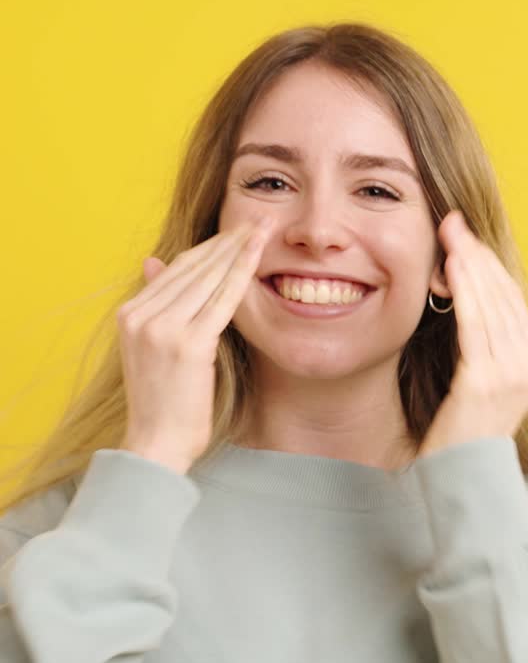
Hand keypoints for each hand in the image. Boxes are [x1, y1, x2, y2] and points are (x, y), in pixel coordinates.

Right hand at [117, 218, 271, 473]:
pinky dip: (241, 273)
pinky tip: (258, 254)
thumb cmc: (162, 404)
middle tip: (257, 219)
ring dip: (237, 250)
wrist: (156, 443)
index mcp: (130, 314)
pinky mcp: (188, 343)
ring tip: (262, 229)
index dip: (208, 247)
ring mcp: (162, 328)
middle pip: (192, 267)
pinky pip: (221, 300)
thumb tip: (152, 262)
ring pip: (208, 278)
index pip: (176, 269)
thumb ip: (155, 306)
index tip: (234, 230)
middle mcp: (141, 315)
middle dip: (226, 241)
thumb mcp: (150, 349)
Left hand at [417, 210, 527, 458]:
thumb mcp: (477, 382)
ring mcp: (511, 374)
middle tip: (452, 222)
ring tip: (448, 234)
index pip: (511, 300)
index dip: (487, 264)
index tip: (464, 236)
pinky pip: (476, 325)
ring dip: (468, 264)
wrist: (462, 480)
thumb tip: (462, 296)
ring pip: (490, 303)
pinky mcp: (486, 382)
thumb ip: (479, 345)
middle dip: (476, 254)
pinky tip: (450, 266)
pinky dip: (465, 291)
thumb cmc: (460, 432)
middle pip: (503, 294)